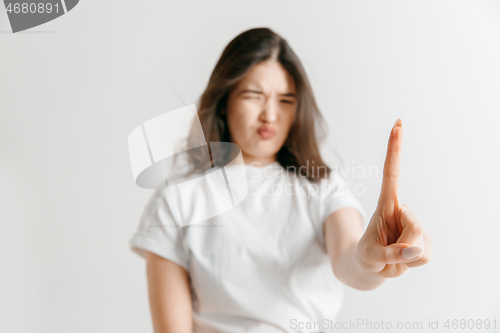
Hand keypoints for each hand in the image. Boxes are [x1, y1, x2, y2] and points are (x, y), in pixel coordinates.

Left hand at [355, 119, 431, 277]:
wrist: (371, 266)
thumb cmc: (366, 256)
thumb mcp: (371, 257)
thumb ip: (390, 254)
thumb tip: (413, 251)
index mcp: (385, 204)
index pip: (392, 174)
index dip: (395, 151)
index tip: (397, 126)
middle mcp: (402, 210)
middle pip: (414, 228)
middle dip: (403, 246)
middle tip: (389, 251)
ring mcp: (414, 224)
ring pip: (422, 243)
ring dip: (407, 257)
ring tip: (394, 254)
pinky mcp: (423, 238)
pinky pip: (425, 254)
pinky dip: (414, 262)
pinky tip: (405, 257)